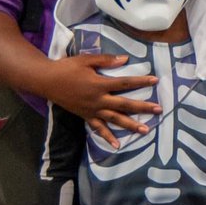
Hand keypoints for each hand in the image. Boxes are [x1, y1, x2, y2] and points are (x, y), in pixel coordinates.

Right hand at [44, 55, 160, 148]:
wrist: (47, 81)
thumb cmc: (66, 68)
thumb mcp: (86, 60)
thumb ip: (106, 60)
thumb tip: (125, 59)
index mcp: (99, 84)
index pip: (125, 83)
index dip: (140, 81)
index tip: (155, 80)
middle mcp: (98, 99)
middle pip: (124, 104)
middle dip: (142, 107)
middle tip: (159, 110)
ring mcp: (92, 110)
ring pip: (115, 119)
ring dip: (130, 125)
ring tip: (145, 130)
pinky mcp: (86, 116)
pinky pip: (98, 128)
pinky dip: (107, 136)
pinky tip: (117, 144)